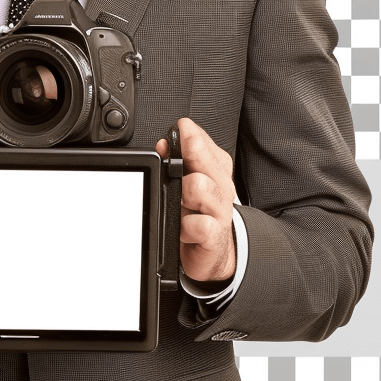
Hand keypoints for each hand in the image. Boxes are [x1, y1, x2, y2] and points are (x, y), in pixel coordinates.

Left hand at [155, 117, 236, 285]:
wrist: (213, 252)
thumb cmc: (197, 214)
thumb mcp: (186, 185)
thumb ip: (174, 162)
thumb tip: (161, 145)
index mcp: (214, 169)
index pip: (203, 141)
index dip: (188, 135)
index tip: (180, 129)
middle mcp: (219, 187)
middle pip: (205, 161)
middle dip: (190, 154)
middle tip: (175, 157)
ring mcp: (219, 211)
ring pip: (202, 188)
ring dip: (186, 191)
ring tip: (179, 198)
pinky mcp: (214, 236)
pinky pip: (202, 225)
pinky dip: (189, 226)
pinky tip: (183, 227)